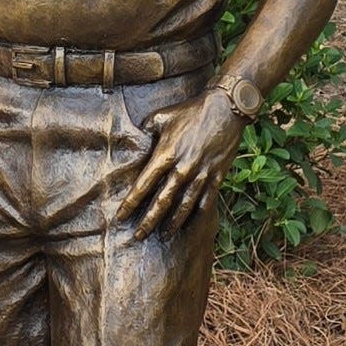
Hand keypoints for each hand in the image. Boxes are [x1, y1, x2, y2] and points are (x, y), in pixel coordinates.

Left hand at [118, 87, 243, 238]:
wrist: (225, 108)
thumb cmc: (190, 111)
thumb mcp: (161, 116)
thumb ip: (145, 130)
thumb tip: (135, 141)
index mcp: (165, 154)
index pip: (144, 185)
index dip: (131, 203)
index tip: (121, 217)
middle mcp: (182, 168)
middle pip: (162, 201)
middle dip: (149, 221)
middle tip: (138, 237)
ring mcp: (201, 174)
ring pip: (184, 206)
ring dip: (172, 223)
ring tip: (163, 236)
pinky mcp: (216, 176)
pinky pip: (206, 201)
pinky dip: (197, 216)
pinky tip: (190, 226)